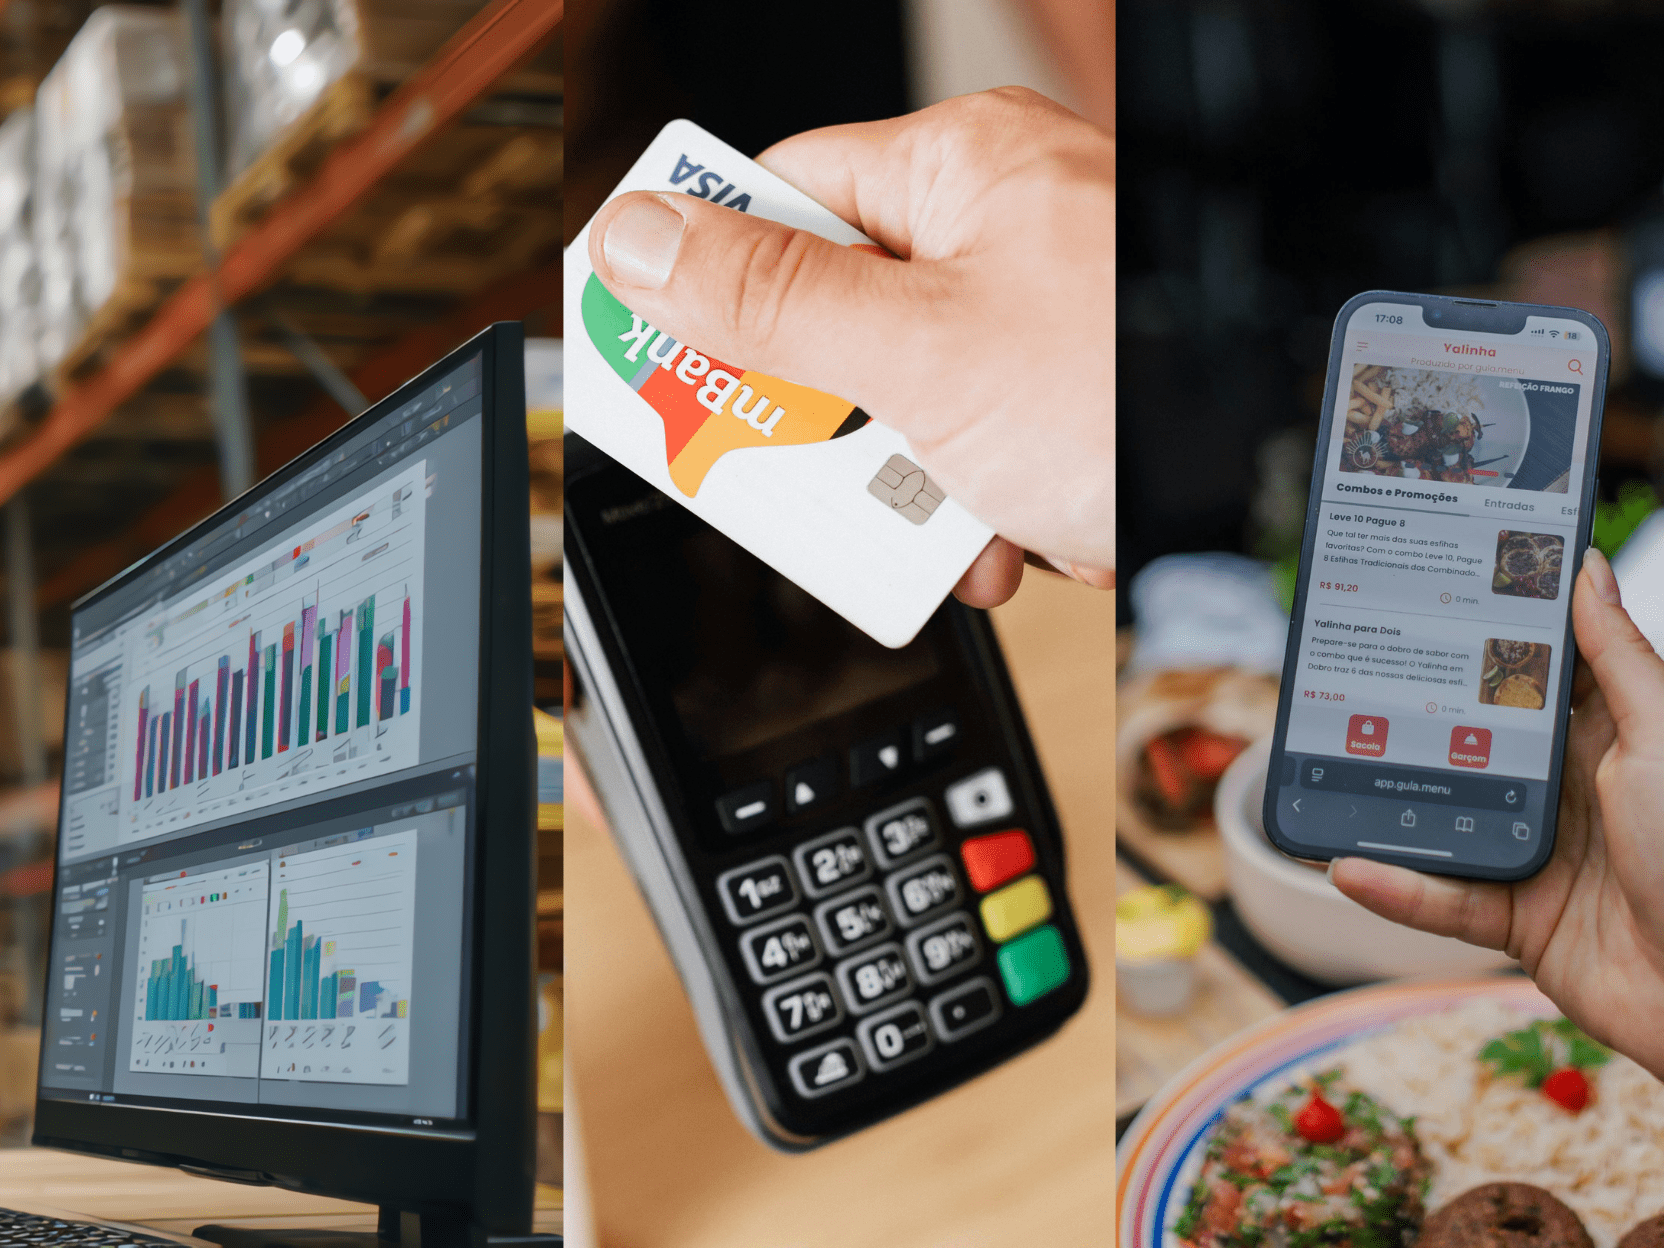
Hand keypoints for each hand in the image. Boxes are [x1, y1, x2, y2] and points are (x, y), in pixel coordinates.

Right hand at [586, 87, 1114, 606]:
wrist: (1289, 496)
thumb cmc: (1141, 389)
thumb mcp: (919, 352)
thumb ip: (768, 302)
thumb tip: (639, 243)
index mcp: (959, 177)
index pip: (780, 196)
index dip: (701, 273)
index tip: (647, 337)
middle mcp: (997, 240)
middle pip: (833, 320)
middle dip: (825, 419)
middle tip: (795, 471)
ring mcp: (1031, 330)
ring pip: (899, 408)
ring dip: (907, 488)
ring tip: (951, 521)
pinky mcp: (1061, 411)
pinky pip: (970, 455)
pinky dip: (977, 515)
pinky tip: (1014, 539)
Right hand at [1330, 548, 1663, 1078]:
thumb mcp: (1660, 739)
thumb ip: (1617, 658)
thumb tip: (1585, 570)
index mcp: (1606, 739)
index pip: (1530, 677)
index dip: (1482, 638)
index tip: (1427, 594)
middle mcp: (1567, 791)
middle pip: (1469, 742)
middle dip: (1411, 716)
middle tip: (1348, 674)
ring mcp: (1536, 854)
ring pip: (1442, 819)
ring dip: (1385, 806)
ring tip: (1324, 774)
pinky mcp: (1515, 917)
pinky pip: (1440, 899)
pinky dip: (1395, 888)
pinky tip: (1351, 866)